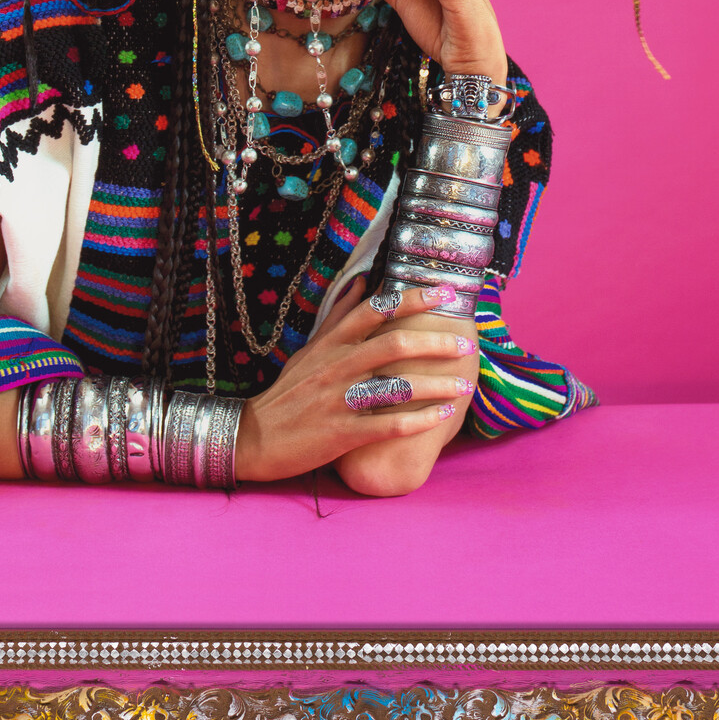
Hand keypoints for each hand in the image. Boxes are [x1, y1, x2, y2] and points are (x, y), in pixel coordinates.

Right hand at [234, 277, 477, 483]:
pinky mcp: (341, 434)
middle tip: (466, 343)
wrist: (253, 437)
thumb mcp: (309, 350)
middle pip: (393, 344)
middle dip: (436, 342)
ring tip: (464, 384)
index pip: (376, 310)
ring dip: (436, 384)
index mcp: (331, 343)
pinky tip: (442, 416)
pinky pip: (388, 426)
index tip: (444, 291)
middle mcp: (337, 366)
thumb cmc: (287, 392)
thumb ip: (339, 317)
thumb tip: (362, 282)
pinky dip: (418, 421)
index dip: (413, 298)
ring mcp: (339, 400)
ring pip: (396, 386)